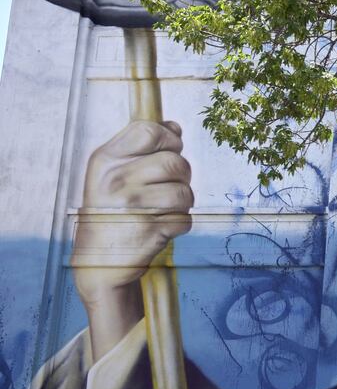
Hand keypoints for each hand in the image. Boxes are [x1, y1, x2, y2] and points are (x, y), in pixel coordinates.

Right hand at [71, 120, 192, 359]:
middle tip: (167, 188)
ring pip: (184, 191)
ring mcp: (132, 205)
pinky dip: (179, 225)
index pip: (148, 130)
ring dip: (182, 202)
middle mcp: (116, 180)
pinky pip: (185, 219)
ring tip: (163, 209)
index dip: (169, 139)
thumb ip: (143, 147)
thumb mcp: (115, 173)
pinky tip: (159, 228)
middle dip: (181, 175)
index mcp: (105, 160)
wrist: (99, 261)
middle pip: (175, 161)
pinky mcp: (149, 229)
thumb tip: (175, 126)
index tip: (169, 150)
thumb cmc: (113, 210)